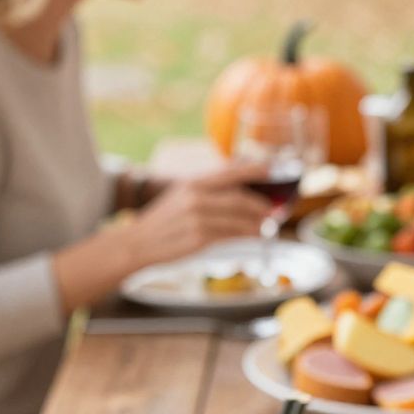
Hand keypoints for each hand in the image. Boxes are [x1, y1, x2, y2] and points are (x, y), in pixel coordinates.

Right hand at [124, 166, 270, 267]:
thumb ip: (206, 193)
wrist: (137, 243)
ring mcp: (197, 217)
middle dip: (261, 203)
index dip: (253, 169)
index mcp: (192, 183)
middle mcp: (196, 196)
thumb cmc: (163, 223)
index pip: (229, 171)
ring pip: (238, 218)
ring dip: (257, 222)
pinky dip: (246, 234)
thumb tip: (236, 194)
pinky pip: (231, 235)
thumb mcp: (181, 197)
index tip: (271, 169)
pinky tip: (255, 235)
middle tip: (275, 208)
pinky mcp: (199, 238)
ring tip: (267, 224)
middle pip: (239, 197)